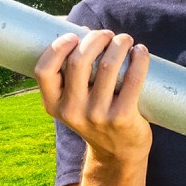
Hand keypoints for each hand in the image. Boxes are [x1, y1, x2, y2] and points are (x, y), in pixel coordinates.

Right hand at [35, 30, 151, 163]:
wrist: (118, 153)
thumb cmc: (96, 116)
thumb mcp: (73, 103)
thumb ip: (72, 76)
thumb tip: (84, 32)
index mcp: (54, 105)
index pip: (44, 70)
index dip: (58, 47)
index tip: (74, 35)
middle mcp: (72, 111)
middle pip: (79, 61)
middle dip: (96, 39)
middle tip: (108, 34)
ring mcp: (97, 115)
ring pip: (107, 66)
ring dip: (119, 44)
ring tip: (125, 40)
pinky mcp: (122, 117)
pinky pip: (133, 80)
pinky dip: (139, 60)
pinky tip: (141, 52)